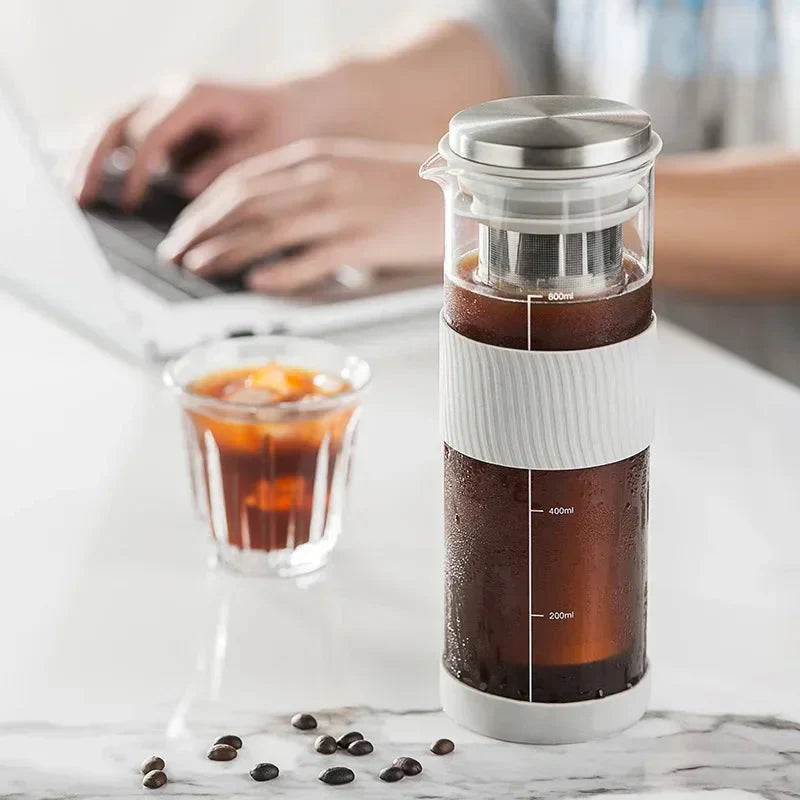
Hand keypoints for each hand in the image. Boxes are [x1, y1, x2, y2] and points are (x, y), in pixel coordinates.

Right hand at [72, 78, 305, 208]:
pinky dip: (101, 159)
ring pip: (110, 126)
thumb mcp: (265, 151)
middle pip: (117, 123)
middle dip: (93, 161)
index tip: (127, 201)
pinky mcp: (159, 122)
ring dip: (87, 160)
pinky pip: (121, 138)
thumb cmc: (283, 128)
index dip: (138, 170)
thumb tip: (187, 189)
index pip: (153, 133)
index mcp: (196, 97)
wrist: (292, 107)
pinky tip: (86, 184)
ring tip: (71, 194)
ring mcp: (160, 106)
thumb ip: (226, 167)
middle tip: (79, 198)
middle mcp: (170, 95)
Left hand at [157, 138, 443, 292]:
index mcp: (314, 159)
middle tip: (176, 255)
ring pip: (270, 230)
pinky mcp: (366, 240)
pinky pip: (314, 259)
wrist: (455, 194)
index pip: (241, 181)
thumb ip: (302, 191)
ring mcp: (343, 209)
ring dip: (228, 251)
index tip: (182, 231)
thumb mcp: (344, 173)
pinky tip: (258, 285)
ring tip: (200, 269)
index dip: (204, 208)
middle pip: (245, 203)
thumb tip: (258, 220)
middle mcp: (322, 180)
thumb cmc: (399, 189)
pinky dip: (282, 272)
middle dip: (202, 230)